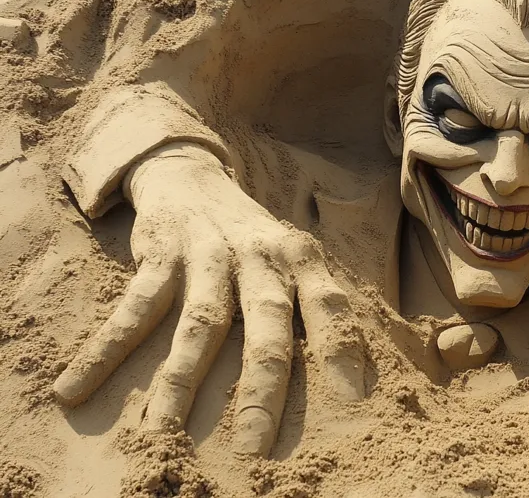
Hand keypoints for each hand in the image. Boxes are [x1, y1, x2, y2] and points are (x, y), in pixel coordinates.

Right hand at [53, 143, 367, 455]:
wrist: (194, 177)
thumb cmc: (254, 241)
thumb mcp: (294, 262)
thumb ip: (318, 307)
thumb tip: (357, 374)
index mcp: (302, 263)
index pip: (330, 310)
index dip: (341, 352)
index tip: (351, 401)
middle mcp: (261, 259)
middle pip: (266, 330)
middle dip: (262, 391)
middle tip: (254, 448)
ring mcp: (210, 256)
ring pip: (200, 327)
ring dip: (180, 384)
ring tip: (162, 436)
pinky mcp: (162, 254)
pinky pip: (134, 308)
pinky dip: (104, 349)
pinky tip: (74, 388)